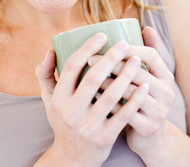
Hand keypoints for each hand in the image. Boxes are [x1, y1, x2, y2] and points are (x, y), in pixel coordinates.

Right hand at [36, 33, 148, 166]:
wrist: (72, 158)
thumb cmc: (62, 120)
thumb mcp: (48, 100)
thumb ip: (45, 74)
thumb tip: (50, 50)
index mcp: (58, 98)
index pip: (72, 67)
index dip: (87, 48)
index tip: (102, 35)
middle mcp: (70, 112)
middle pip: (93, 79)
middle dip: (110, 59)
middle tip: (124, 44)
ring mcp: (87, 127)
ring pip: (109, 97)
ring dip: (125, 76)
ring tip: (137, 60)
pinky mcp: (103, 139)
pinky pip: (122, 117)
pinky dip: (134, 101)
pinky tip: (144, 87)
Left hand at [89, 27, 174, 155]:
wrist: (150, 136)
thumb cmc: (142, 97)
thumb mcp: (148, 76)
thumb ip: (146, 52)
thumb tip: (147, 27)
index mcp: (166, 76)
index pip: (151, 54)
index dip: (130, 48)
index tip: (107, 43)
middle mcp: (167, 92)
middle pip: (138, 72)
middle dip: (112, 63)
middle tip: (91, 59)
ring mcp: (159, 111)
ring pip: (129, 92)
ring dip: (106, 82)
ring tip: (88, 77)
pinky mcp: (148, 127)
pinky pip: (124, 112)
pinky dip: (107, 103)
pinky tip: (92, 97)